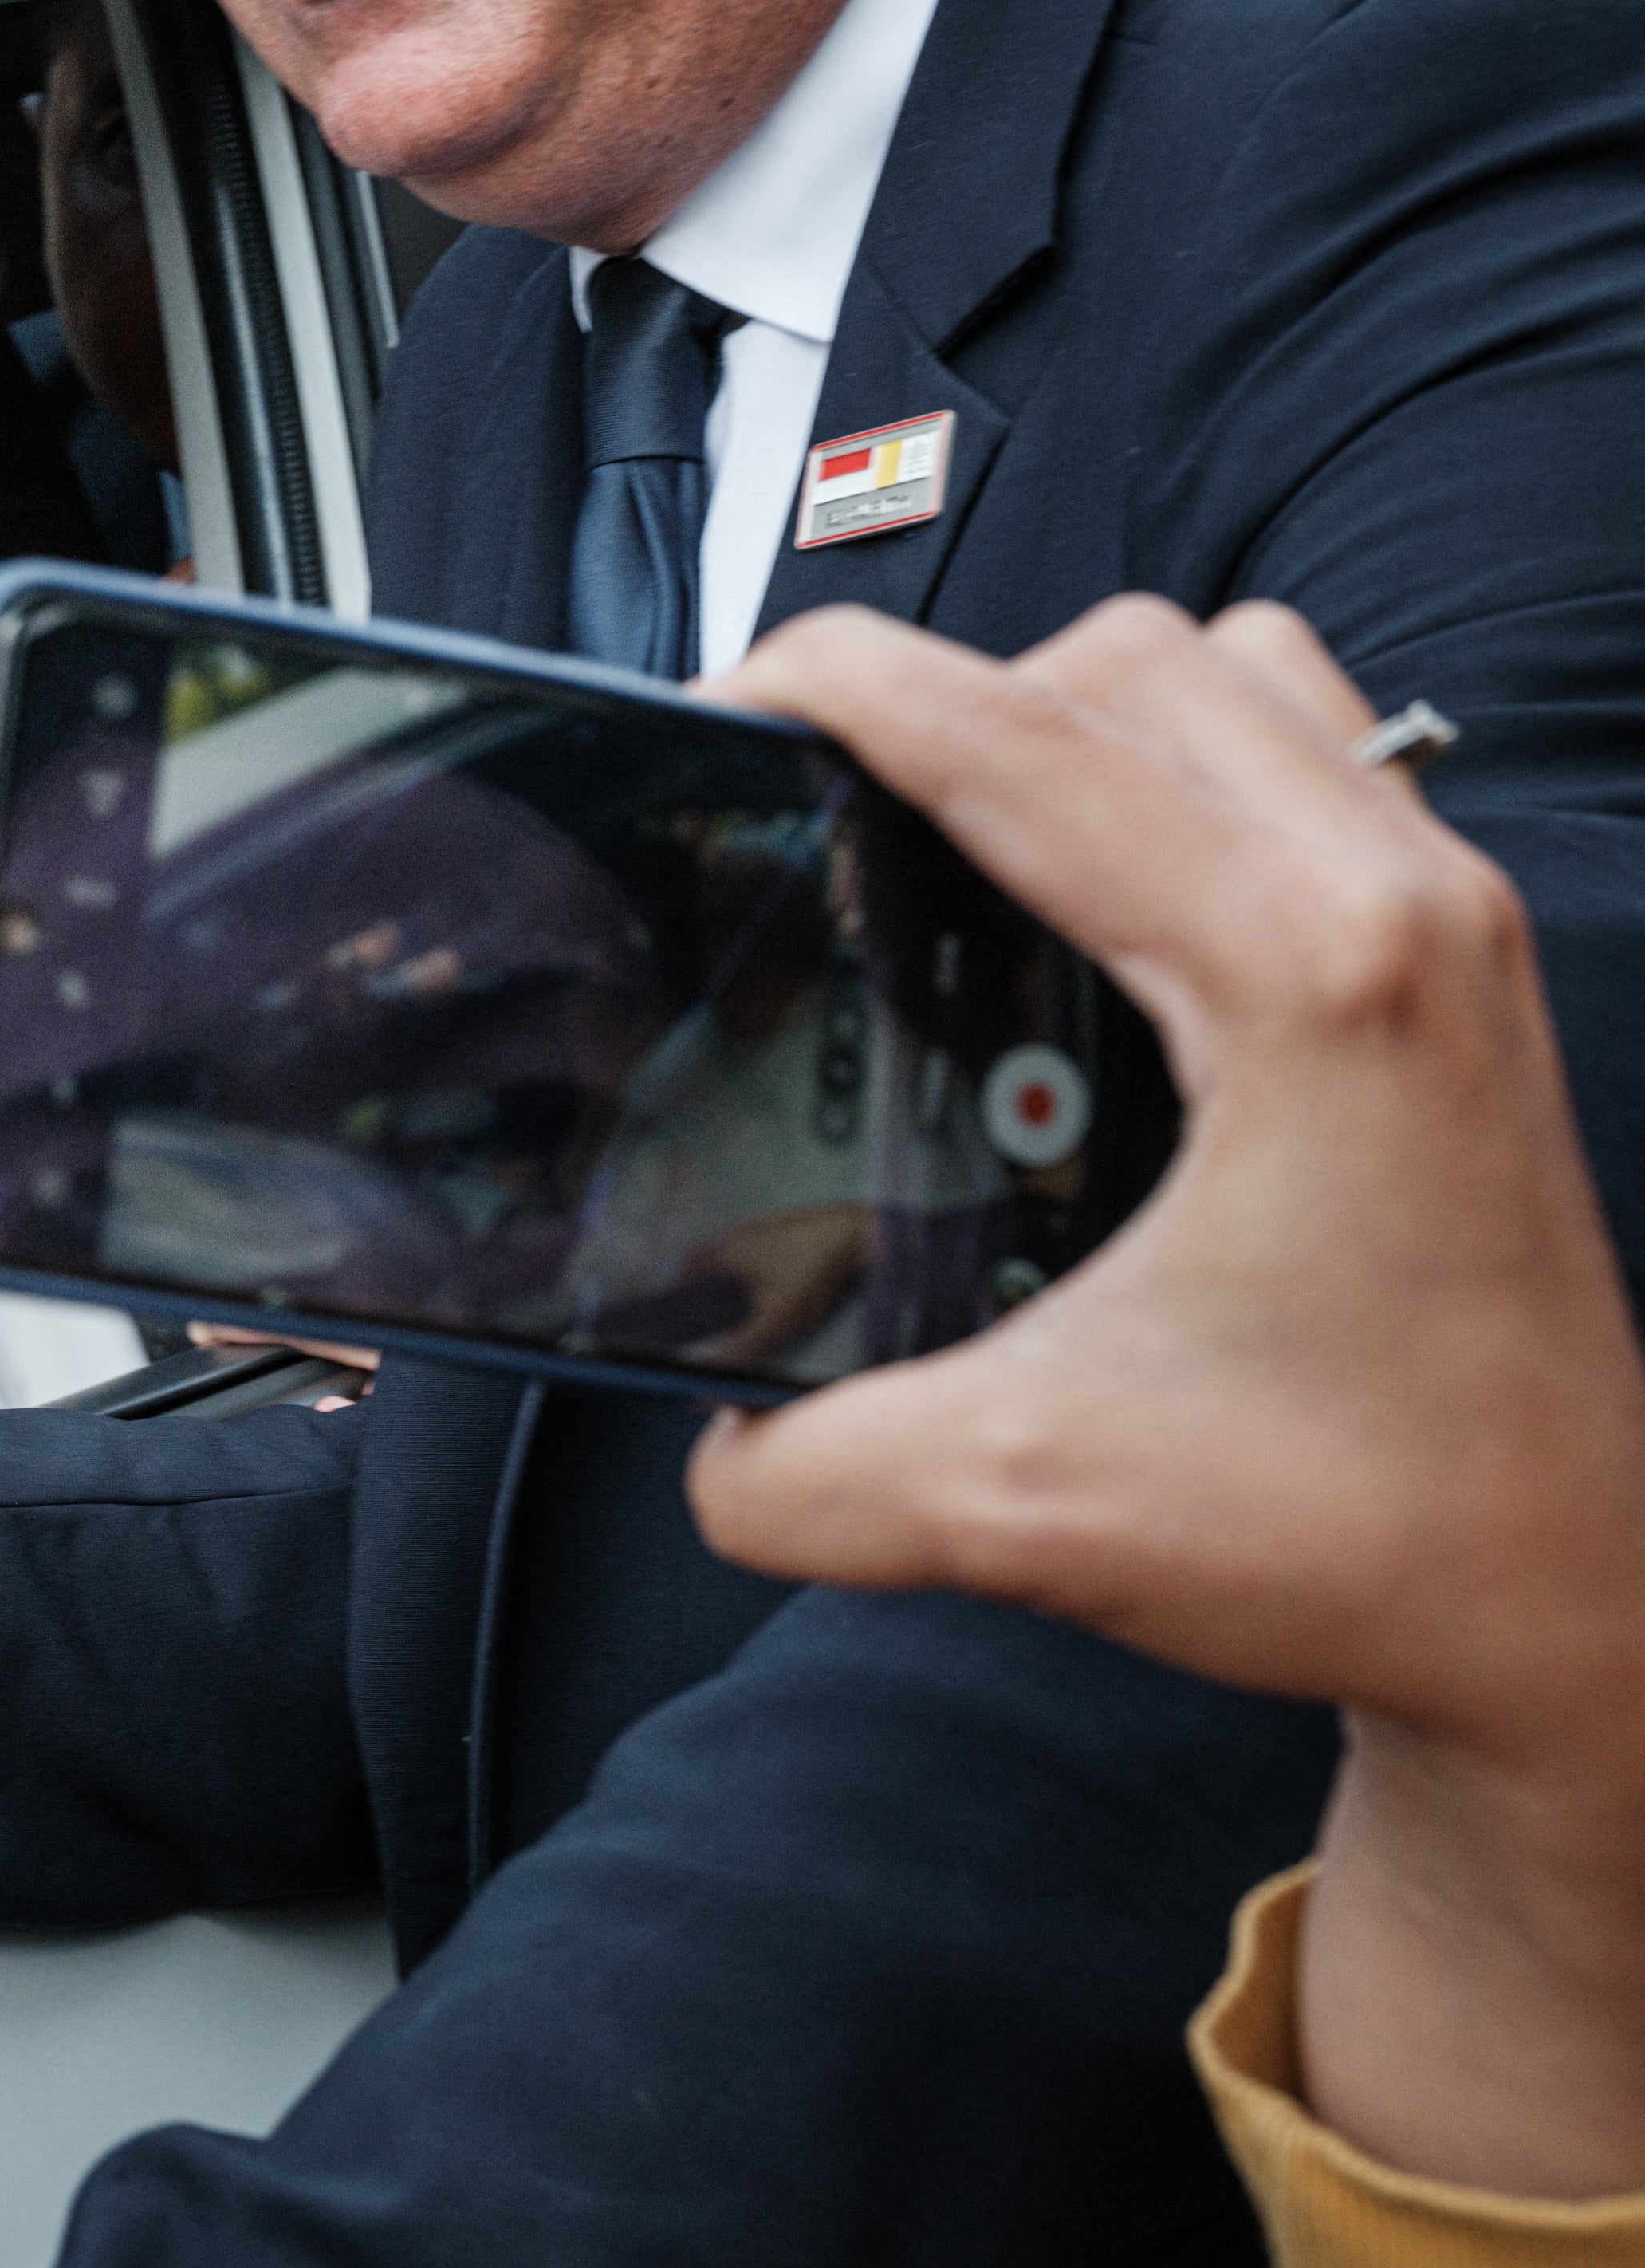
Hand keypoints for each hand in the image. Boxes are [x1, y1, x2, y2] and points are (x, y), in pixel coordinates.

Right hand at [693, 595, 1644, 2196]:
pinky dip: (1170, 766)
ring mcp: (1452, 921)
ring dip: (1073, 709)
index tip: (723, 703)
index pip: (1026, 736)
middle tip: (818, 801)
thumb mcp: (1028, 1503)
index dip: (843, 690)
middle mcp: (1403, 908)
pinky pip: (1303, 753)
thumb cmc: (1374, 1533)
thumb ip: (812, 1469)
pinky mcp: (1460, 962)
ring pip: (1231, 675)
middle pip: (1127, 660)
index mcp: (1312, 981)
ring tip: (956, 827)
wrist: (1576, 1607)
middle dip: (944, 695)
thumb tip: (710, 1434)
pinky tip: (1087, 899)